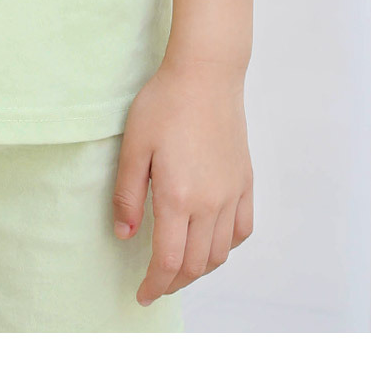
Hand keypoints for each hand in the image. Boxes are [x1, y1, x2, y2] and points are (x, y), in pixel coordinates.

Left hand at [112, 57, 254, 306]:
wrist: (205, 75)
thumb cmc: (164, 104)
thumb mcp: (134, 146)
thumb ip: (128, 195)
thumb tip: (125, 235)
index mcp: (178, 197)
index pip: (169, 261)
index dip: (155, 285)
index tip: (142, 294)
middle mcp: (210, 203)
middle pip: (196, 264)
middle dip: (174, 283)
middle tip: (156, 286)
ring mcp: (232, 194)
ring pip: (220, 253)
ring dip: (199, 270)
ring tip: (180, 270)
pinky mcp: (245, 182)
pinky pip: (242, 229)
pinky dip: (227, 246)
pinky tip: (211, 243)